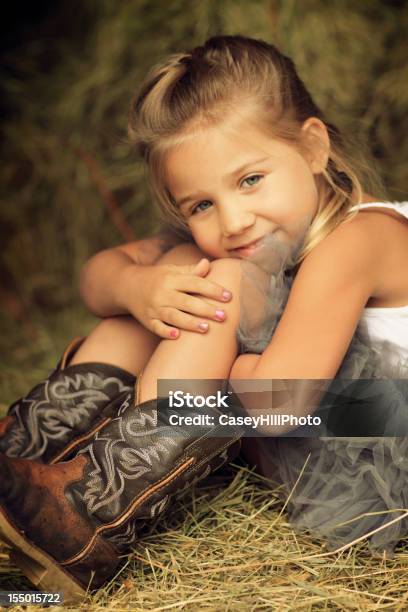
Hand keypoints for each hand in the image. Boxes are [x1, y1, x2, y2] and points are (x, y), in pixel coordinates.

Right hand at [116, 259, 231, 338]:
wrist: (126, 285)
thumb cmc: (157, 278)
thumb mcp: (171, 271)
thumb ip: (191, 271)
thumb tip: (208, 264)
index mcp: (172, 279)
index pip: (195, 283)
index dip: (212, 289)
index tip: (228, 296)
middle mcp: (163, 293)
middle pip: (187, 302)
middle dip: (206, 309)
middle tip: (224, 316)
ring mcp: (155, 308)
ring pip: (174, 316)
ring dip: (190, 323)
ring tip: (206, 328)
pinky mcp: (147, 320)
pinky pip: (157, 327)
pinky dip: (166, 331)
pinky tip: (177, 336)